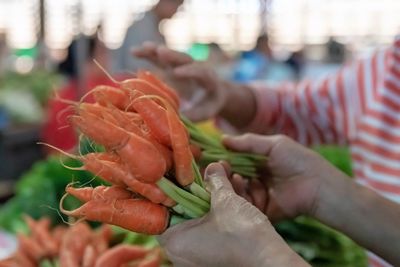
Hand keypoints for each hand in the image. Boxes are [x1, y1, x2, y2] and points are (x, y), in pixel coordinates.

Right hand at [133, 42, 227, 120]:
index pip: (200, 72)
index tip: (176, 73)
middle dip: (172, 55)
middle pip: (184, 58)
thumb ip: (192, 115)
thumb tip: (174, 120)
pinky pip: (159, 57)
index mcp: (208, 79)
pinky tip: (134, 51)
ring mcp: (182, 64)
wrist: (213, 92)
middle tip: (160, 51)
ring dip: (155, 51)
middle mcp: (195, 67)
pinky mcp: (172, 65)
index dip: (189, 71)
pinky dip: (148, 54)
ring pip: (170, 55)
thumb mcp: (205, 112)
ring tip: (141, 48)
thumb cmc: (209, 104)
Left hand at [159, 163, 308, 266]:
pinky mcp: (213, 261)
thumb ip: (215, 181)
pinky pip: (210, 234)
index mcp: (174, 242)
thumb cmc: (243, 234)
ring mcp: (197, 260)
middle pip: (184, 215)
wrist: (271, 262)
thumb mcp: (226, 201)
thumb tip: (213, 166)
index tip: (183, 175)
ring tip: (227, 184)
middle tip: (208, 176)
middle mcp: (180, 255)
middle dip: (198, 193)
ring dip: (211, 203)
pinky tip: (233, 201)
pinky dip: (218, 219)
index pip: (163, 211)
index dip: (174, 189)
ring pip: (200, 223)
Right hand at [224, 134, 342, 221]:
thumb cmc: (299, 160)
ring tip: (233, 176)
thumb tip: (222, 138)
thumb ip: (248, 142)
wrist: (317, 186)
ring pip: (234, 190)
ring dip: (229, 182)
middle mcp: (255, 179)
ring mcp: (257, 195)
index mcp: (258, 163)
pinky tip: (238, 186)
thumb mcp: (274, 145)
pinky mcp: (260, 210)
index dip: (223, 158)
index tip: (211, 154)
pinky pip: (243, 205)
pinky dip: (238, 196)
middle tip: (218, 167)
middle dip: (223, 171)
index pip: (234, 160)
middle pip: (231, 176)